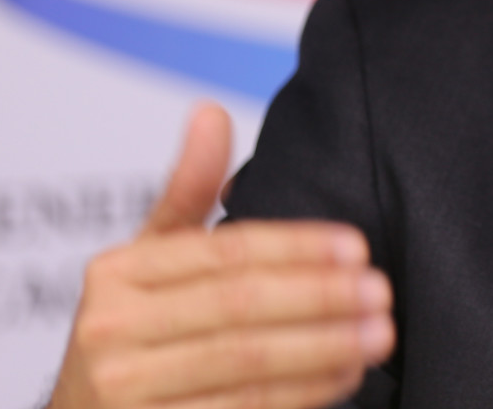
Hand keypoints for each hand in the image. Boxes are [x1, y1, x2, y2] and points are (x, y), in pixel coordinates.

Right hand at [49, 103, 392, 408]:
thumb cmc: (126, 333)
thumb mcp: (144, 258)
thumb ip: (186, 189)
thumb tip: (211, 111)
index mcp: (117, 273)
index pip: (224, 252)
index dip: (296, 247)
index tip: (356, 246)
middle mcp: (112, 330)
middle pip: (239, 305)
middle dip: (321, 297)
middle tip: (380, 290)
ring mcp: (128, 390)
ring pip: (247, 363)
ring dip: (324, 347)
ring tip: (378, 334)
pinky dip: (302, 394)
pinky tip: (344, 376)